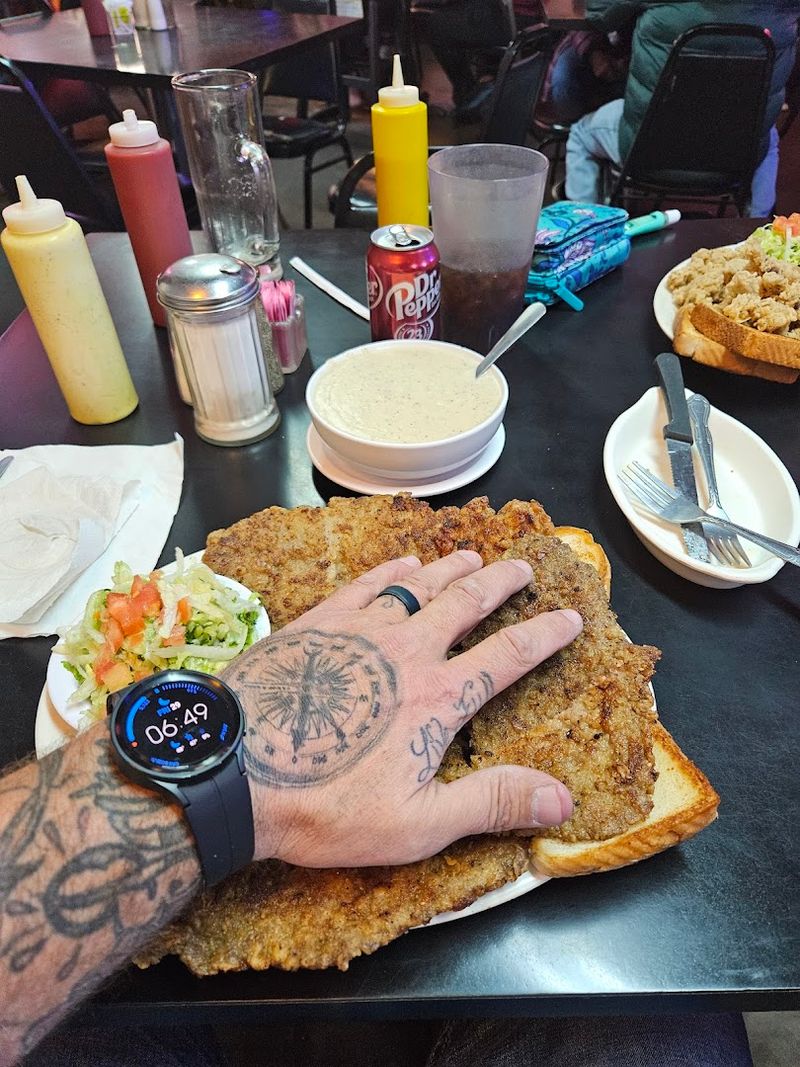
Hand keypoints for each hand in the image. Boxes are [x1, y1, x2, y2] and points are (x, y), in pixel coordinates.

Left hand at [223, 551, 582, 867]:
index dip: (544, 635)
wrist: (231, 770)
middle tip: (523, 566)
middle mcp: (407, 651)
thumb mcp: (417, 824)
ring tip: (471, 555)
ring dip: (450, 569)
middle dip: (500, 583)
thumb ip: (491, 803)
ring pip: (418, 587)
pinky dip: (391, 572)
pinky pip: (365, 585)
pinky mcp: (317, 624)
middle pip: (466, 603)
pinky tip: (401, 565)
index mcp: (438, 698)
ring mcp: (360, 631)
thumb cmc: (323, 804)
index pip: (507, 656)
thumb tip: (563, 798)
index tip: (570, 617)